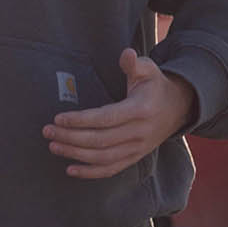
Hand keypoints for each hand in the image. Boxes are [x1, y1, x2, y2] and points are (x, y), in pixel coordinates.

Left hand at [43, 49, 196, 179]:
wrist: (179, 108)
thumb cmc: (155, 85)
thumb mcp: (148, 70)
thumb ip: (134, 63)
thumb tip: (126, 53)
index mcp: (141, 110)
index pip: (106, 118)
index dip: (81, 120)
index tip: (59, 118)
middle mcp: (140, 132)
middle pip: (101, 140)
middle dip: (71, 137)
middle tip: (47, 131)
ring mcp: (138, 148)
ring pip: (103, 157)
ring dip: (76, 154)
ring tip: (53, 146)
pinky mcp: (135, 157)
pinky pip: (112, 169)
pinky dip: (91, 172)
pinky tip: (70, 170)